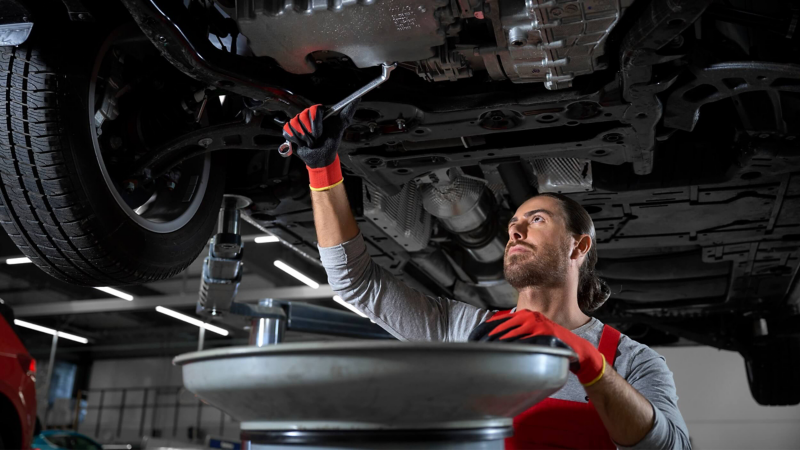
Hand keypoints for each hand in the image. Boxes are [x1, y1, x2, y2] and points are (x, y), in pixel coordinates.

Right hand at [282, 101, 358, 190]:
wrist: (320, 158)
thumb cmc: (331, 143)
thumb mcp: (340, 127)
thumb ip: (347, 113)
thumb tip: (358, 98)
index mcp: (318, 112)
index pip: (313, 110)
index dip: (316, 122)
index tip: (320, 132)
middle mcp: (307, 115)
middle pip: (303, 116)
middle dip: (311, 132)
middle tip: (316, 138)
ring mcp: (297, 122)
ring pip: (295, 124)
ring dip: (304, 137)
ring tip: (310, 141)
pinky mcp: (290, 130)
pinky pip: (288, 131)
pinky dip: (295, 139)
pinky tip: (301, 142)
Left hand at [468, 310, 605, 385]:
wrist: (577, 349)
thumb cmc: (551, 343)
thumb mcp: (532, 334)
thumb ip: (516, 333)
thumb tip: (492, 338)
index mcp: (524, 315)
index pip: (497, 320)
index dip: (483, 330)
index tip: (473, 340)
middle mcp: (529, 316)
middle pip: (500, 327)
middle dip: (487, 339)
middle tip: (476, 349)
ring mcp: (537, 324)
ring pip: (510, 335)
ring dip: (497, 345)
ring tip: (486, 354)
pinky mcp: (544, 334)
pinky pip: (524, 342)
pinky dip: (513, 348)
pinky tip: (505, 355)